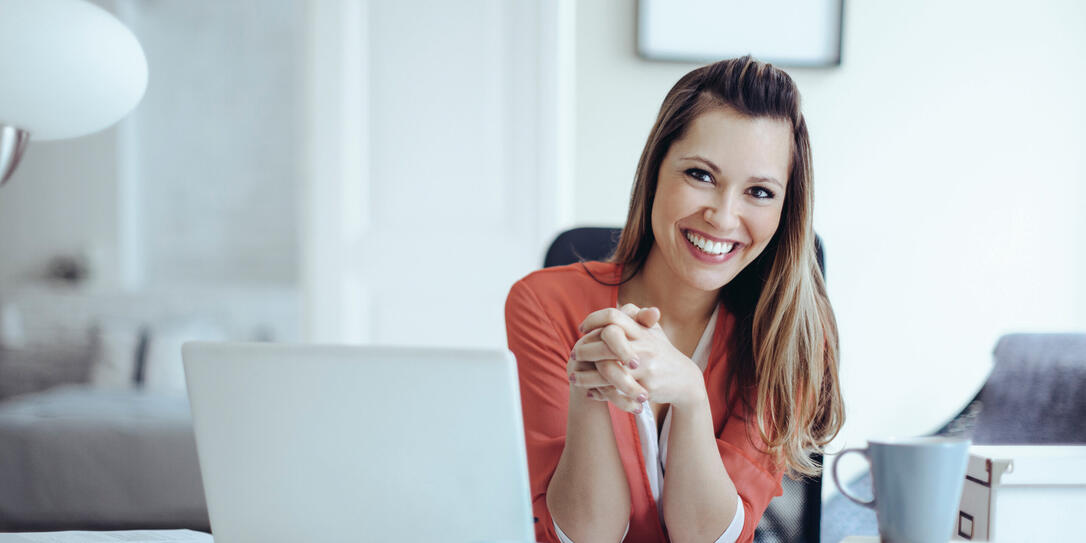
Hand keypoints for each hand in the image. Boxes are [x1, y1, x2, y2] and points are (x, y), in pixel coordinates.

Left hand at [571, 304, 704, 408]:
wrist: (686, 381)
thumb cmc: (663, 353)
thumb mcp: (654, 333)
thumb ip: (638, 318)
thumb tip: (622, 307)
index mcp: (642, 331)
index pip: (614, 316)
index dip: (594, 319)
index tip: (583, 329)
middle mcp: (644, 346)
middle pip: (606, 340)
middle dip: (585, 349)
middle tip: (574, 354)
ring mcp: (645, 368)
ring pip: (607, 369)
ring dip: (586, 375)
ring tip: (574, 377)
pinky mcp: (645, 389)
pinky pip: (615, 391)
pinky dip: (600, 392)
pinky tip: (591, 392)